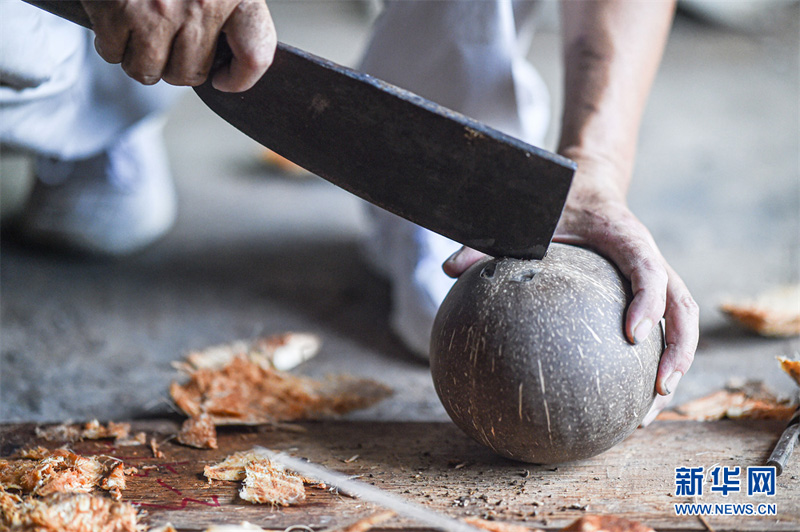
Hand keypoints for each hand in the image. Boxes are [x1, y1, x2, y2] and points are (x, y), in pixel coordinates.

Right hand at [82, 0, 276, 91]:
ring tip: (142, 34)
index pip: (255, 54)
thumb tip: (229, 68)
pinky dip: (111, 44)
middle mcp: (202, 3)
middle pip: (190, 74)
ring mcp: (160, 9)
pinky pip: (113, 53)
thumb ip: (235, 13)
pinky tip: (118, 21)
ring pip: (149, 71)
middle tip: (168, 45)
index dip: (241, 78)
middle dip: (175, 67)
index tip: (224, 79)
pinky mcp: (120, 8)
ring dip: (142, 60)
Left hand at [442, 159, 698, 424]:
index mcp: (626, 236)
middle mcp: (649, 258)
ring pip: (681, 320)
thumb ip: (490, 242)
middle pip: (682, 305)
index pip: (648, 269)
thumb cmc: (558, 203)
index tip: (632, 335)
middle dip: (678, 348)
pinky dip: (655, 358)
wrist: (589, 187)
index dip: (648, 301)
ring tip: (651, 407)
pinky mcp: (648, 290)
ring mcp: (654, 275)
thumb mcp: (529, 218)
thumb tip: (448, 269)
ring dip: (676, 362)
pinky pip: (663, 324)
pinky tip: (628, 395)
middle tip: (659, 388)